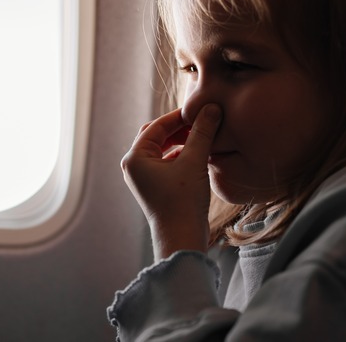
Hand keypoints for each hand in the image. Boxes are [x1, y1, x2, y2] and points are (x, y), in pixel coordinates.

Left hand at [121, 104, 221, 260]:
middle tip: (201, 121)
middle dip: (179, 128)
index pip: (157, 125)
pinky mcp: (154, 186)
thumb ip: (201, 132)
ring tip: (203, 136)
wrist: (181, 238)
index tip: (201, 109)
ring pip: (162, 148)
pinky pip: (166, 161)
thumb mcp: (194, 162)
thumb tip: (212, 107)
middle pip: (157, 135)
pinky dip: (181, 154)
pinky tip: (199, 154)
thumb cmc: (183, 201)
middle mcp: (133, 165)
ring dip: (182, 141)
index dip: (180, 116)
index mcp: (135, 157)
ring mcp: (142, 177)